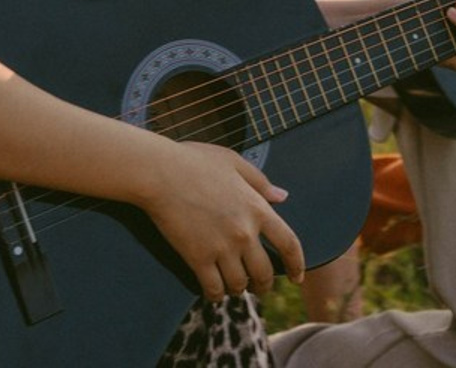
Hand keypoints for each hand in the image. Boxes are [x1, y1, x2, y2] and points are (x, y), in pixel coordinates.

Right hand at [139, 140, 304, 301]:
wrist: (159, 172)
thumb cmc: (193, 161)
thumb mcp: (232, 161)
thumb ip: (259, 181)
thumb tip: (282, 197)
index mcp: (256, 207)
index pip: (288, 244)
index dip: (296, 264)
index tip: (296, 276)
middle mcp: (244, 232)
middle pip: (264, 273)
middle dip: (263, 285)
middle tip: (258, 287)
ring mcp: (222, 247)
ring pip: (239, 285)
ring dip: (238, 288)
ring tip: (233, 285)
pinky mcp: (198, 258)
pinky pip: (214, 289)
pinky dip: (215, 294)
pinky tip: (212, 289)